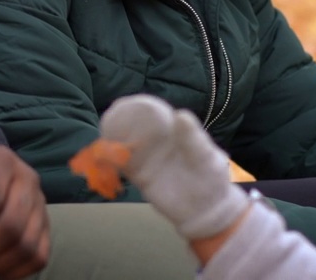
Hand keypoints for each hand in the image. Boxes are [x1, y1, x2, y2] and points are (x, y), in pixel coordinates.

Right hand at [99, 94, 249, 239]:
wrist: (208, 210)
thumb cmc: (212, 179)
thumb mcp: (206, 156)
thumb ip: (192, 138)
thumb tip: (179, 114)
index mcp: (174, 133)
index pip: (154, 115)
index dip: (139, 108)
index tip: (126, 104)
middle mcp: (159, 144)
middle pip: (135, 129)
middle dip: (120, 122)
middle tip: (110, 119)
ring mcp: (149, 161)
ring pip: (126, 147)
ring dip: (113, 142)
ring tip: (103, 141)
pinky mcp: (143, 178)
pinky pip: (125, 168)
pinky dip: (113, 162)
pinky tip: (104, 159)